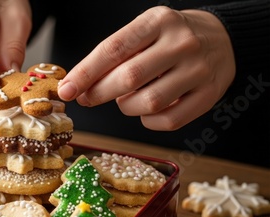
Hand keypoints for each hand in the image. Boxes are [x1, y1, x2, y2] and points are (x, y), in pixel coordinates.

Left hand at [57, 6, 235, 130]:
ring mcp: (199, 70)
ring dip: (126, 107)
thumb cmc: (170, 38)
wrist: (222, 38)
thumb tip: (79, 86)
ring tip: (125, 99)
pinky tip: (147, 111)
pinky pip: (170, 120)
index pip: (114, 49)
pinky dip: (149, 121)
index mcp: (158, 22)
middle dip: (99, 93)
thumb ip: (115, 55)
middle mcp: (182, 43)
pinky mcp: (210, 94)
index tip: (67, 90)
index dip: (86, 73)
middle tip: (87, 99)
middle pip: (129, 77)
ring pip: (149, 103)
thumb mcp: (144, 31)